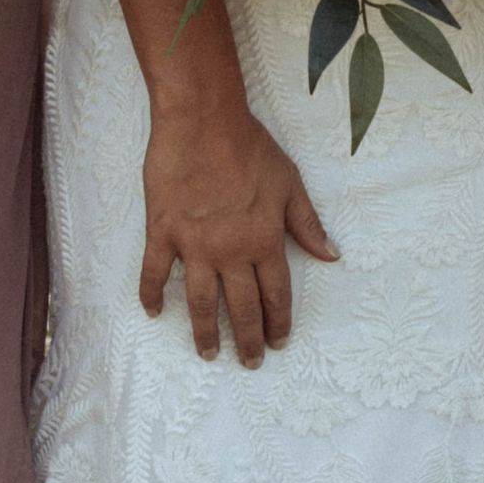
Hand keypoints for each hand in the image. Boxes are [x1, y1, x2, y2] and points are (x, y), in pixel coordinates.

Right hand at [139, 97, 337, 366]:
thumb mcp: (289, 183)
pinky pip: (156, 272)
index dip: (278, 323)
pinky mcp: (163, 231)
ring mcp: (194, 244)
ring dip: (205, 333)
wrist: (202, 120)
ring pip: (201, 302)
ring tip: (207, 354)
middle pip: (241, 308)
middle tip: (249, 363)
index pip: (275, 295)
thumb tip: (331, 255)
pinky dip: (152, 294)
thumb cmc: (249, 147)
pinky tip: (153, 312)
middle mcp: (231, 251)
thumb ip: (307, 223)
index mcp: (264, 240)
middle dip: (247, 340)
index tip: (278, 342)